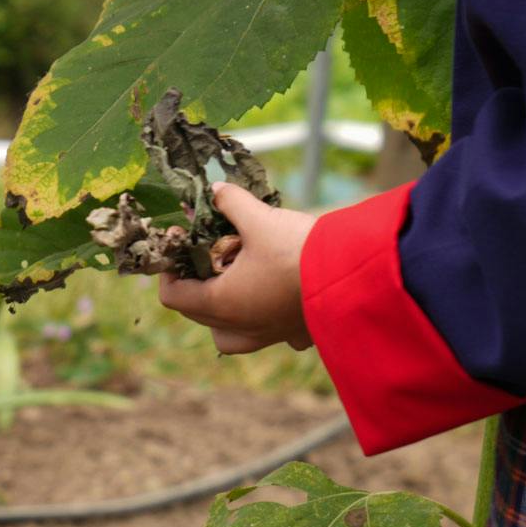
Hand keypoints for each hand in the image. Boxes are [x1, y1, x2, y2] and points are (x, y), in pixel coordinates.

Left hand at [158, 184, 316, 354]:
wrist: (355, 274)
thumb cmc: (299, 250)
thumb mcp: (260, 220)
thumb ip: (232, 204)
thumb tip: (216, 190)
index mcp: (220, 303)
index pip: (173, 296)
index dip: (169, 271)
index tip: (179, 247)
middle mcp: (239, 326)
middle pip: (197, 314)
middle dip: (196, 284)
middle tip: (208, 256)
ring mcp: (267, 334)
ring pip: (228, 335)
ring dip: (223, 314)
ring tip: (232, 285)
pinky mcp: (294, 333)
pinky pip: (269, 336)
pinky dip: (264, 323)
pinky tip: (272, 303)